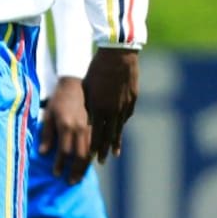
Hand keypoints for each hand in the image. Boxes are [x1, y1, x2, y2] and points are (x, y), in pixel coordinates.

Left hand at [39, 76, 92, 183]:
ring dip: (85, 167)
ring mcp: (91, 128)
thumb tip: (43, 153)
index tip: (56, 174)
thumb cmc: (59, 100)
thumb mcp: (48, 115)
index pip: (64, 151)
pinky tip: (88, 164)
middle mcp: (80, 128)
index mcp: (66, 125)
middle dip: (75, 171)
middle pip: (80, 156)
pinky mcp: (97, 126)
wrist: (75, 85)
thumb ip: (46, 134)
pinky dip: (93, 158)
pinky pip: (96, 146)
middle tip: (70, 182)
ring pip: (90, 153)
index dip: (60, 164)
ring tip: (79, 178)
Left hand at [82, 47, 138, 162]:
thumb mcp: (86, 87)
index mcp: (98, 108)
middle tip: (101, 162)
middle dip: (103, 150)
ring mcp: (124, 106)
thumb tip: (83, 121)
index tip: (89, 158)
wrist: (119, 55)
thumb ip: (86, 105)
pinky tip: (120, 129)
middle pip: (107, 136)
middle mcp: (112, 111)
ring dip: (115, 142)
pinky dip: (122, 124)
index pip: (95, 134)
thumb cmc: (97, 68)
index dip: (92, 147)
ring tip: (114, 153)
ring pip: (119, 129)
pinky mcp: (133, 99)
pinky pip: (126, 116)